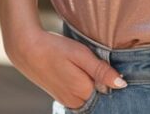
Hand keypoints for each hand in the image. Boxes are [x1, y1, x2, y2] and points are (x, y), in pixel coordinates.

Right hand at [6, 27, 126, 108]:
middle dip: (102, 81)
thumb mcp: (81, 54)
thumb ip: (101, 70)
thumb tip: (122, 84)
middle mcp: (75, 102)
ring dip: (92, 82)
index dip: (110, 76)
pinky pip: (79, 95)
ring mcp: (66, 101)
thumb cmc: (55, 48)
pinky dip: (83, 84)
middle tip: (92, 61)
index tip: (107, 64)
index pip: (108, 90)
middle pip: (98, 94)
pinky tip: (78, 70)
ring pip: (89, 94)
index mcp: (82, 91)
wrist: (27, 49)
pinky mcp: (61, 96)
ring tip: (82, 64)